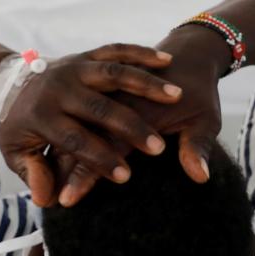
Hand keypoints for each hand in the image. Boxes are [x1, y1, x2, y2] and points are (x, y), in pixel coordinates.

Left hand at [0, 43, 181, 206]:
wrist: (8, 82)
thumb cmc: (19, 126)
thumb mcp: (15, 152)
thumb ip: (33, 175)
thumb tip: (47, 200)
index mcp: (41, 115)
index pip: (73, 141)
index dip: (98, 161)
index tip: (125, 177)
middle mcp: (59, 88)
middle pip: (99, 108)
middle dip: (130, 128)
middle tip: (157, 149)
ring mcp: (74, 67)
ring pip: (113, 73)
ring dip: (145, 83)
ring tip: (175, 95)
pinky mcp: (86, 55)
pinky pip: (116, 50)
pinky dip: (141, 53)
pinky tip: (165, 60)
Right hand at [54, 25, 227, 205]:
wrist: (191, 54)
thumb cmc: (200, 94)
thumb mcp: (206, 120)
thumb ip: (198, 147)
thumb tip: (201, 177)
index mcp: (137, 104)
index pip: (105, 144)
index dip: (85, 173)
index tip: (66, 201)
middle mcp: (108, 91)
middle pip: (77, 134)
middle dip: (63, 168)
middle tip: (51, 201)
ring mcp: (98, 84)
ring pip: (71, 120)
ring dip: (61, 152)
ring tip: (48, 185)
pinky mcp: (96, 85)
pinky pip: (76, 111)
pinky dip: (70, 134)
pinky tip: (61, 162)